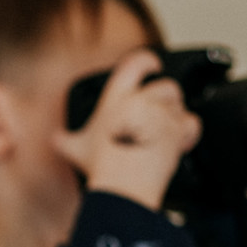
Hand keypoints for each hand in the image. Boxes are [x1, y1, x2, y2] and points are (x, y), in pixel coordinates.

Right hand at [54, 49, 200, 210]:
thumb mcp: (77, 149)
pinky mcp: (178, 131)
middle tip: (157, 111)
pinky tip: (177, 140)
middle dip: (166, 97)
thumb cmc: (102, 165)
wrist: (123, 185)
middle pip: (167, 85)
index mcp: (117, 98)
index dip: (148, 61)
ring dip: (174, 114)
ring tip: (162, 130)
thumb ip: (65, 139)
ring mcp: (162, 115)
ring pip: (180, 103)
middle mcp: (142, 101)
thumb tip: (55, 140)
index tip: (153, 65)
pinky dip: (188, 131)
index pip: (137, 62)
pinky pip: (192, 123)